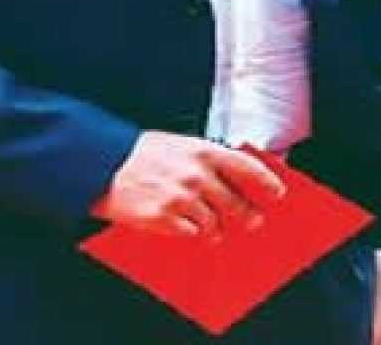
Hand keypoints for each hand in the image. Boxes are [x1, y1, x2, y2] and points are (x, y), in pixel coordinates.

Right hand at [89, 131, 285, 239]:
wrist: (103, 164)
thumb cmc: (140, 154)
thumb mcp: (178, 145)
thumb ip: (207, 159)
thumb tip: (235, 178)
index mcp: (202, 151)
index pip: (247, 168)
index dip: (267, 183)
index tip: (277, 194)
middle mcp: (196, 175)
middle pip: (235, 203)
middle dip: (247, 215)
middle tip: (252, 221)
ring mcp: (181, 198)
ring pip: (215, 223)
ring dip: (215, 227)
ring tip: (209, 225)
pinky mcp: (164, 219)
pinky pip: (192, 235)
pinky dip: (192, 234)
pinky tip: (186, 227)